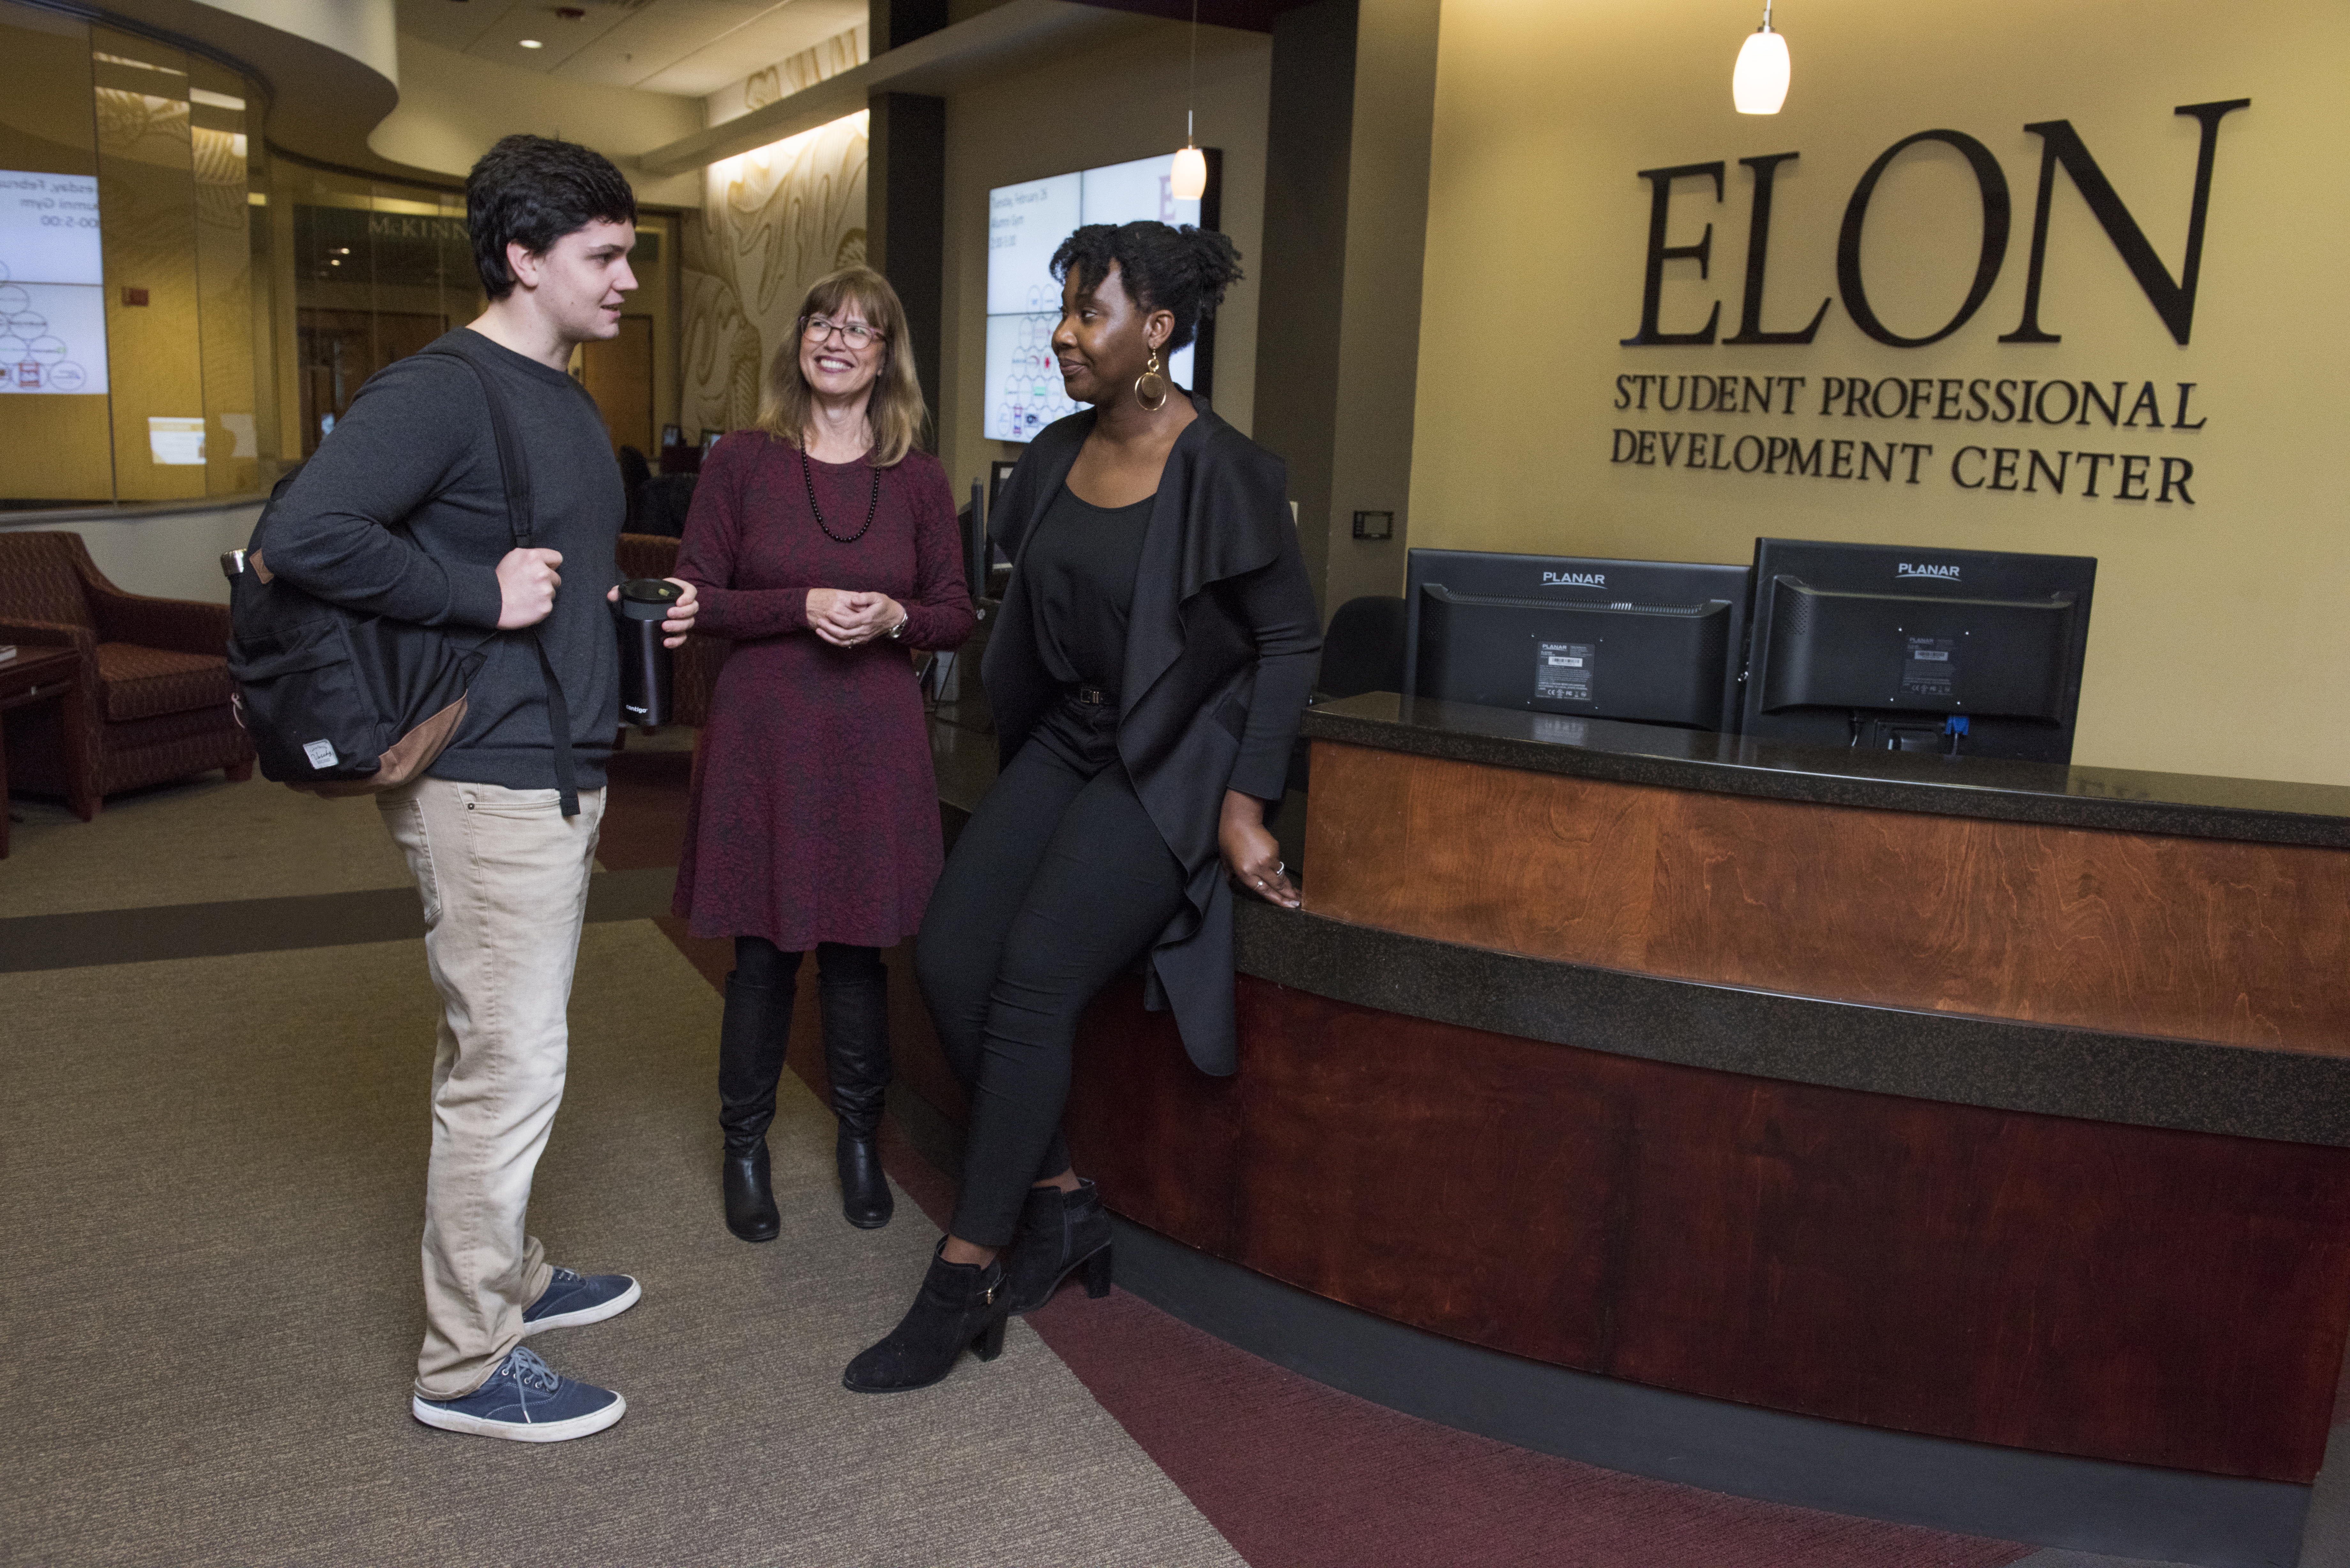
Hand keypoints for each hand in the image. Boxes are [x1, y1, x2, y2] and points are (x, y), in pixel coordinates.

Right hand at [496, 547, 562, 628]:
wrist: (491, 602)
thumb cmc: (501, 580)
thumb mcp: (513, 558)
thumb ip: (532, 556)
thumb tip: (546, 561)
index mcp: (533, 557)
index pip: (557, 558)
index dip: (550, 565)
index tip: (543, 570)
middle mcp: (542, 572)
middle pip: (556, 577)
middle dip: (546, 581)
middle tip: (529, 585)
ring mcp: (545, 590)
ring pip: (552, 592)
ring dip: (543, 594)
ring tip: (526, 595)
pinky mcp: (546, 606)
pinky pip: (548, 605)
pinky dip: (540, 606)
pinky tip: (528, 604)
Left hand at [607, 577, 699, 647]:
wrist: (642, 613)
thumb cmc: (642, 599)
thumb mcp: (632, 593)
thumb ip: (621, 591)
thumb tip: (612, 595)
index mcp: (676, 591)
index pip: (691, 591)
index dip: (688, 596)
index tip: (679, 601)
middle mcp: (682, 605)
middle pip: (693, 609)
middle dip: (682, 613)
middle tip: (668, 614)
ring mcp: (681, 619)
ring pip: (690, 623)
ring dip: (679, 626)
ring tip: (664, 627)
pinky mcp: (678, 631)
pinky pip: (683, 637)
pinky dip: (676, 641)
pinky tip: (666, 642)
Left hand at [807, 588, 905, 647]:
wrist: (895, 619)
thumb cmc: (885, 605)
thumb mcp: (877, 596)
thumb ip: (865, 597)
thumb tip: (853, 599)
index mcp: (867, 619)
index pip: (848, 622)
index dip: (836, 619)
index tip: (828, 612)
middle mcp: (864, 631)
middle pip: (843, 633)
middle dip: (829, 628)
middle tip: (819, 621)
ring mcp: (863, 637)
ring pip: (844, 641)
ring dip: (830, 637)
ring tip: (818, 631)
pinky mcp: (862, 640)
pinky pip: (847, 644)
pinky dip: (836, 642)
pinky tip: (827, 636)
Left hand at [1219, 789, 1297, 908]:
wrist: (1240, 819)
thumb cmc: (1229, 839)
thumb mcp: (1225, 861)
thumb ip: (1230, 875)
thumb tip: (1233, 885)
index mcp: (1244, 873)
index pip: (1264, 891)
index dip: (1278, 900)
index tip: (1289, 906)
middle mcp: (1258, 868)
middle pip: (1277, 885)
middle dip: (1289, 895)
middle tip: (1298, 903)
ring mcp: (1268, 858)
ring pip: (1281, 876)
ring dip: (1288, 885)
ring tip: (1296, 892)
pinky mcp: (1275, 849)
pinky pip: (1278, 864)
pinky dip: (1280, 870)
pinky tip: (1283, 874)